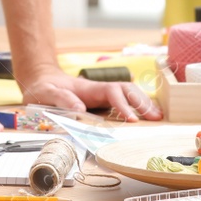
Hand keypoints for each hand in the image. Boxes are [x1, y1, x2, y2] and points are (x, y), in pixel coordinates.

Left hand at [22, 66, 162, 121]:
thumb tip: (79, 110)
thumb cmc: (43, 88)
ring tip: (158, 117)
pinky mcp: (102, 103)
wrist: (41, 81)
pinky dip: (137, 108)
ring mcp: (102, 96)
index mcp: (88, 88)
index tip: (132, 119)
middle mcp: (99, 90)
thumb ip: (61, 99)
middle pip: (128, 90)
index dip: (123, 105)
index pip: (112, 92)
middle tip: (157, 118)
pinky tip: (146, 117)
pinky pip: (123, 103)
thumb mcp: (45, 92)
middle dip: (143, 102)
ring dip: (144, 103)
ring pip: (129, 95)